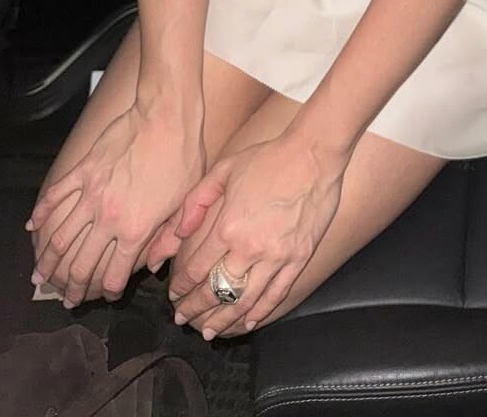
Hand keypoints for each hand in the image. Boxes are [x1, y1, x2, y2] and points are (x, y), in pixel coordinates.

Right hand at [26, 104, 204, 306]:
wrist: (166, 116)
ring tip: (38, 275)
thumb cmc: (184, 157)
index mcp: (136, 230)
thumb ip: (168, 239)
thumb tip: (153, 267)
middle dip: (72, 287)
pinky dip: (41, 214)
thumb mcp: (186, 203)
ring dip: (47, 260)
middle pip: (81, 263)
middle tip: (66, 298)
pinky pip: (56, 196)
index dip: (108, 292)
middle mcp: (108, 218)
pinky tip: (31, 228)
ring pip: (60, 236)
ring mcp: (91, 193)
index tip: (105, 297)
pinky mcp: (83, 170)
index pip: (114, 274)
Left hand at [167, 129, 345, 337]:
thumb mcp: (224, 169)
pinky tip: (247, 322)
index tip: (173, 296)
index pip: (195, 270)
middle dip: (194, 310)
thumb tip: (178, 233)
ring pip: (243, 301)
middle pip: (215, 292)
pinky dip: (260, 312)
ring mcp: (276, 257)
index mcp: (228, 227)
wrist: (313, 155)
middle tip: (182, 319)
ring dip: (223, 320)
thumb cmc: (267, 158)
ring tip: (208, 332)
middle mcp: (249, 249)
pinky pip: (276, 294)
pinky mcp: (298, 259)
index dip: (180, 288)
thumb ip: (196, 201)